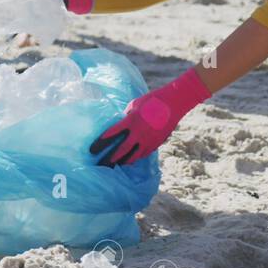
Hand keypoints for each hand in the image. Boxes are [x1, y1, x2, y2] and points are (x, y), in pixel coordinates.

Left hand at [89, 68, 210, 166]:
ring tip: (112, 167)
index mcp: (131, 121)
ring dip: (121, 162)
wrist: (174, 103)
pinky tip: (128, 161)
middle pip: (121, 150)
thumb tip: (120, 123)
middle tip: (99, 165)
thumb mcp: (135, 105)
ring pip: (132, 157)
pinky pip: (142, 154)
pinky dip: (134, 158)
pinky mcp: (156, 143)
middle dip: (109, 159)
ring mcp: (148, 140)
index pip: (112, 133)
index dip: (101, 142)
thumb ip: (126, 116)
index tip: (92, 149)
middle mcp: (139, 133)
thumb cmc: (152, 100)